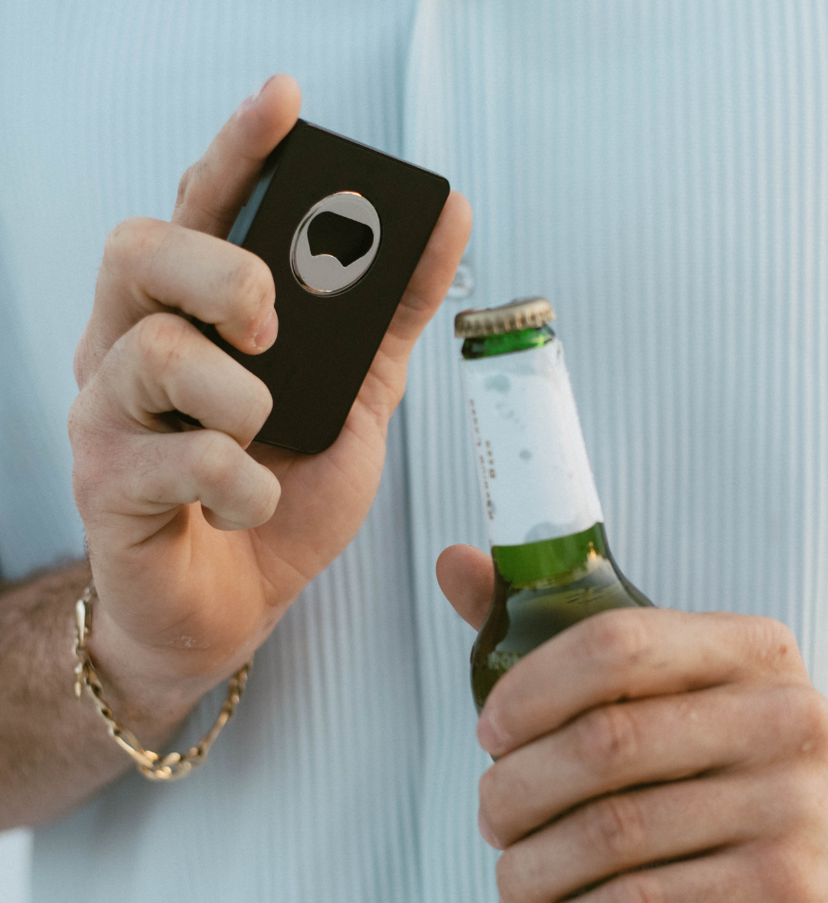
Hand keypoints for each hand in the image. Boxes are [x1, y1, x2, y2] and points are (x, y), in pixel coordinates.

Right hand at [68, 75, 471, 720]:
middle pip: (143, 251)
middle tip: (270, 318)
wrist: (237, 605)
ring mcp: (109, 417)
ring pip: (149, 350)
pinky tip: (253, 501)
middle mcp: (133, 350)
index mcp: (196, 318)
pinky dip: (237, 480)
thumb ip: (391, 320)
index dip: (239, 152)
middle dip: (221, 270)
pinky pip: (170, 459)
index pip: (204, 210)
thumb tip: (450, 224)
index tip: (287, 103)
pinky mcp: (107, 488)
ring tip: (268, 430)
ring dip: (236, 392)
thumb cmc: (283, 497)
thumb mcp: (357, 401)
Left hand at [437, 544, 827, 902]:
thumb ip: (559, 627)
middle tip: (492, 819)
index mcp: (746, 647)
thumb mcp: (666, 686)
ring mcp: (791, 801)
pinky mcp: (786, 885)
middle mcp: (781, 713)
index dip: (533, 687)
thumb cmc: (725, 760)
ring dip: (535, 868)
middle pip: (607, 743)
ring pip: (616, 832)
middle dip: (520, 789)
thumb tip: (455, 561)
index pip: (616, 643)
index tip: (489, 732)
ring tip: (512, 884)